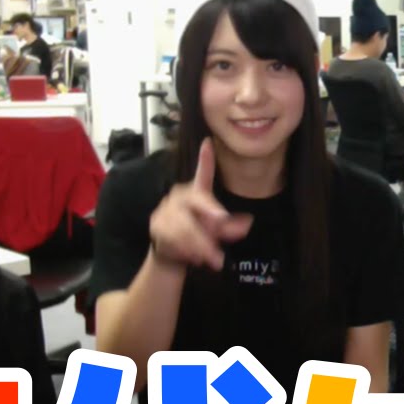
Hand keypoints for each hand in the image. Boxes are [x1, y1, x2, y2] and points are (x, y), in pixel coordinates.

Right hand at [148, 139, 252, 270]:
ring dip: (199, 247)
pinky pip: (170, 237)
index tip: (208, 142)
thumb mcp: (218, 232)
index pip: (202, 175)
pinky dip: (184, 251)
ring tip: (212, 261)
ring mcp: (165, 209)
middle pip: (194, 207)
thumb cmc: (198, 234)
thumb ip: (232, 227)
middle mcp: (179, 195)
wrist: (172, 252)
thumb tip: (247, 223)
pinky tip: (193, 258)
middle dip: (208, 230)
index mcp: (196, 193)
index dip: (205, 159)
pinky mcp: (156, 224)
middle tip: (219, 254)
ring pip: (182, 227)